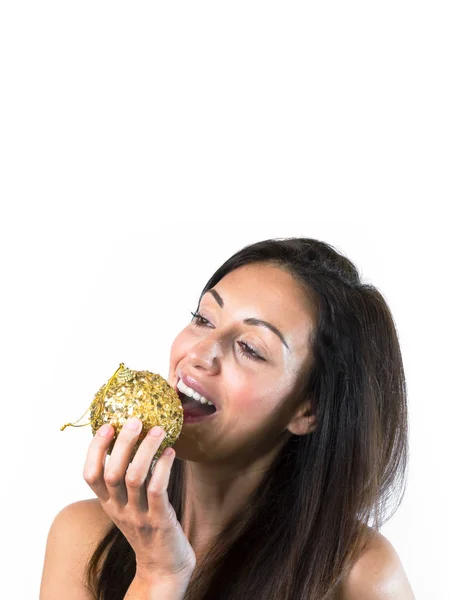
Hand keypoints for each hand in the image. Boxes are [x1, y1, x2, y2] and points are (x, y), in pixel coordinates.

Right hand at [83, 417, 195, 582]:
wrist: (163, 567)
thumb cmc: (148, 527)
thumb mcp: (129, 505)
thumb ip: (126, 479)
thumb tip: (133, 438)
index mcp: (108, 503)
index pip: (90, 475)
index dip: (95, 449)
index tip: (106, 425)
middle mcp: (119, 509)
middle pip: (112, 472)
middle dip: (122, 443)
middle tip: (135, 421)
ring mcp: (138, 516)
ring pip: (135, 478)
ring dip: (146, 450)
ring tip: (158, 430)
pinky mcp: (159, 520)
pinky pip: (157, 490)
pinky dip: (163, 467)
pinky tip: (170, 452)